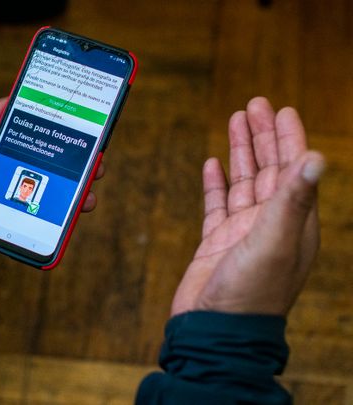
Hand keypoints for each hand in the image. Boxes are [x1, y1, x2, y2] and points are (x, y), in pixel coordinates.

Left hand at [0, 53, 102, 265]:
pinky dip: (55, 215)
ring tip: (91, 185)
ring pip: (43, 183)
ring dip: (69, 184)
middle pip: (42, 151)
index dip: (50, 109)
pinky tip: (73, 215)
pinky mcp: (1, 215)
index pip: (22, 114)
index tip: (80, 106)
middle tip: (97, 153)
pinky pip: (33, 214)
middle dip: (70, 152)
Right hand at [171, 97, 324, 315]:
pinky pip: (217, 204)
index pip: (294, 168)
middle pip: (269, 169)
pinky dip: (216, 183)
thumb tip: (316, 157)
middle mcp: (270, 223)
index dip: (289, 137)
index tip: (282, 110)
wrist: (216, 329)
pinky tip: (212, 164)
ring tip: (234, 122)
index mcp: (293, 221)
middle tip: (254, 105)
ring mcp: (242, 232)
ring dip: (239, 152)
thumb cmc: (251, 293)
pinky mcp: (216, 242)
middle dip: (262, 136)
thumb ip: (293, 199)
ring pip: (243, 182)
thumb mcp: (276, 241)